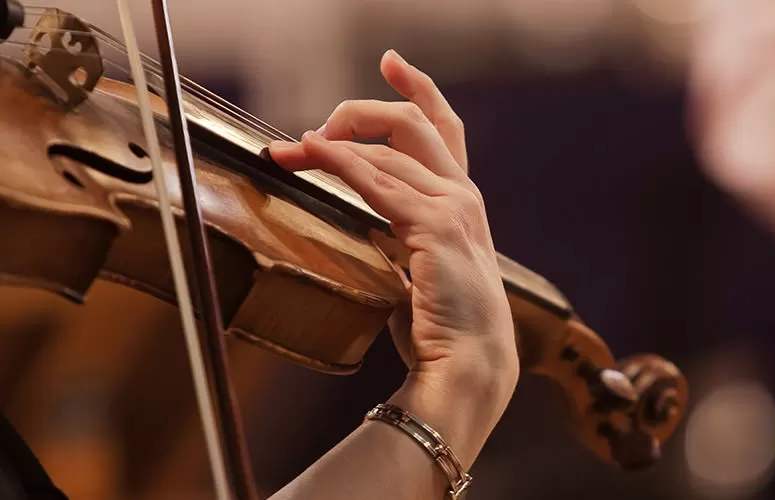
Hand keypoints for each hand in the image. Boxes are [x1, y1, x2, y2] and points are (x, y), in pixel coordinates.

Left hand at [268, 50, 518, 464]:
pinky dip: (339, 162)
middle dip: (360, 113)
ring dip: (330, 144)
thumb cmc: (447, 325)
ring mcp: (454, 207)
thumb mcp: (427, 266)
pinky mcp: (435, 227)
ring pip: (387, 150)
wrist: (471, 364)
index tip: (392, 63)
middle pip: (414, 124)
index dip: (419, 90)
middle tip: (315, 128)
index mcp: (463, 201)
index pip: (443, 129)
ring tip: (288, 152)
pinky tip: (311, 152)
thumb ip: (408, 233)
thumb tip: (372, 219)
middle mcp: (463, 195)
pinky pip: (377, 181)